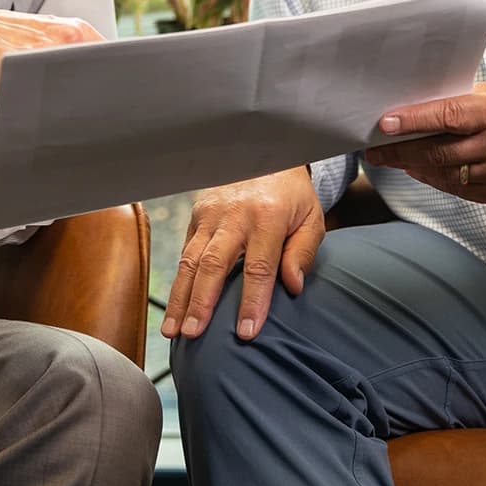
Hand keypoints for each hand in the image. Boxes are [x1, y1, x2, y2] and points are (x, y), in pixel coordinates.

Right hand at [162, 167, 323, 342]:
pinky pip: (185, 251)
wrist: (267, 152)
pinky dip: (179, 281)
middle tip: (194, 334)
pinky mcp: (196, 214)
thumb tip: (292, 286)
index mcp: (268, 216)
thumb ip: (303, 252)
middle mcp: (234, 215)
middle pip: (214, 264)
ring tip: (174, 330)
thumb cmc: (292, 193)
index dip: (252, 302)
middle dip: (202, 302)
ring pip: (190, 260)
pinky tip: (175, 308)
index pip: (258, 267)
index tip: (246, 333)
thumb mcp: (311, 217)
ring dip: (180, 297)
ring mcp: (210, 213)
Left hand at [365, 80, 485, 209]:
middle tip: (376, 149)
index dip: (414, 121)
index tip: (385, 123)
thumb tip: (420, 105)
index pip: (449, 116)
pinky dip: (437, 180)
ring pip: (446, 176)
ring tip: (394, 159)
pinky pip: (460, 192)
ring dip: (415, 167)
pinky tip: (422, 170)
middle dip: (401, 151)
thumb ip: (464, 98)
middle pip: (440, 152)